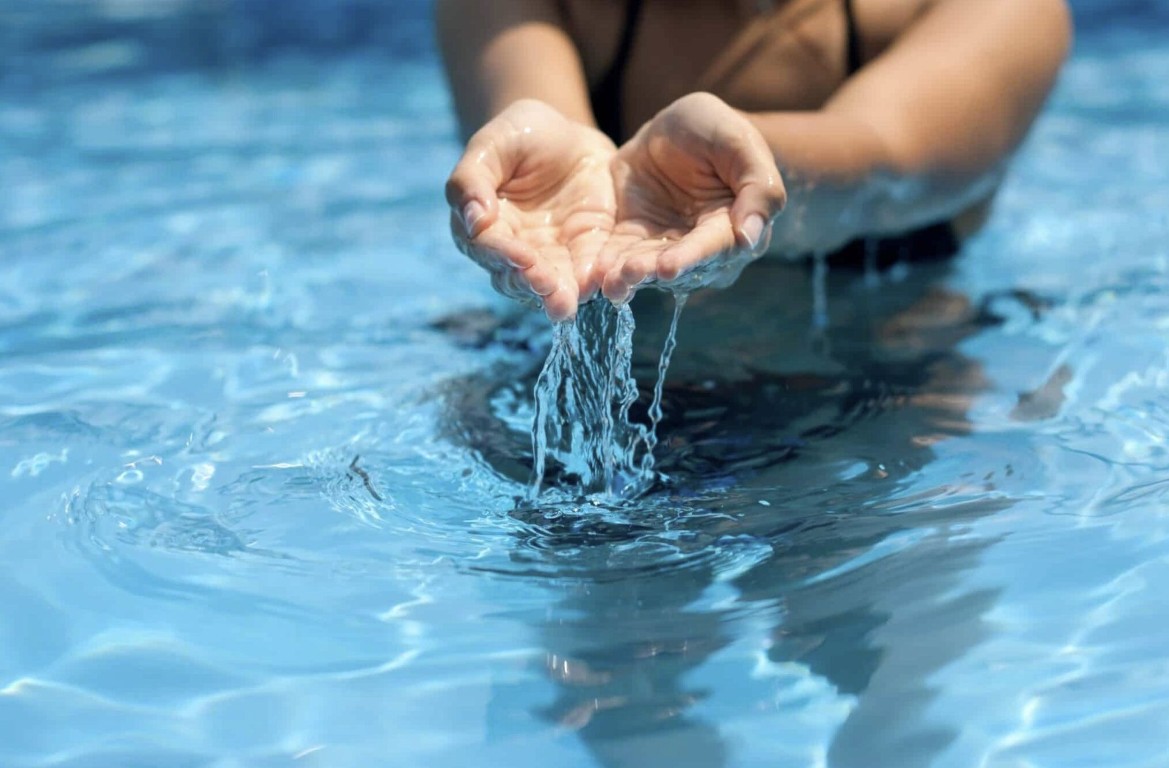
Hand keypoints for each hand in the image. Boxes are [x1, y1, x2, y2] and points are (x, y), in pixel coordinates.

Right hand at [445, 99, 617, 320]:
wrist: (568, 135)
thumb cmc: (520, 134)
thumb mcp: (493, 143)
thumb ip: (473, 178)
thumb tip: (473, 220)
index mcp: (481, 224)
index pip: (487, 246)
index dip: (503, 254)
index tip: (521, 258)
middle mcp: (511, 249)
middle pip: (516, 276)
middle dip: (532, 283)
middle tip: (548, 287)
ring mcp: (548, 256)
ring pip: (548, 285)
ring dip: (557, 295)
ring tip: (566, 304)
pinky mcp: (583, 254)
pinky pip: (586, 273)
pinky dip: (591, 281)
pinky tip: (599, 287)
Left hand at [598, 92, 786, 302]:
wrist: (673, 126)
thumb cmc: (716, 129)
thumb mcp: (738, 141)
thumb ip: (758, 187)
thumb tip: (750, 238)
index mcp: (732, 225)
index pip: (713, 248)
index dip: (691, 258)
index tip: (668, 267)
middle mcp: (699, 246)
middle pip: (677, 266)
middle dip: (652, 271)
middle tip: (629, 273)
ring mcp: (663, 246)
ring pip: (646, 267)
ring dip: (628, 276)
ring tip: (610, 281)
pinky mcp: (631, 241)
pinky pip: (618, 257)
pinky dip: (606, 266)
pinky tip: (593, 273)